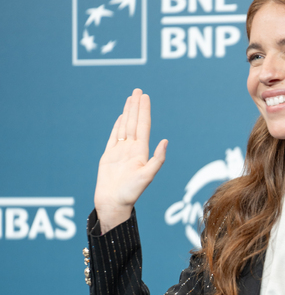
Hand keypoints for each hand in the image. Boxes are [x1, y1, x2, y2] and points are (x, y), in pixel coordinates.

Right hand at [94, 88, 167, 232]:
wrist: (114, 203)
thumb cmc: (131, 193)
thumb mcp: (147, 176)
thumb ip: (157, 159)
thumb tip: (166, 141)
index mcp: (141, 152)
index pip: (143, 126)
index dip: (144, 111)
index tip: (145, 97)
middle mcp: (132, 150)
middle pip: (134, 123)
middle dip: (136, 106)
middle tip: (139, 90)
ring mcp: (120, 152)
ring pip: (125, 127)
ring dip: (128, 113)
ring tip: (131, 99)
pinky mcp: (109, 156)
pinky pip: (114, 137)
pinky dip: (118, 126)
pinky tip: (122, 117)